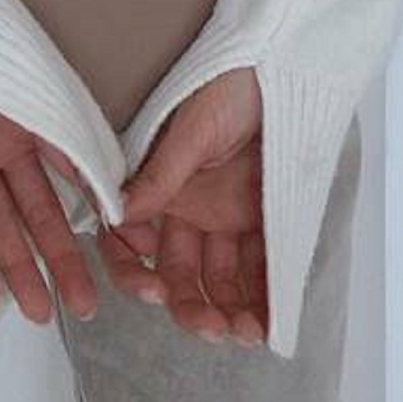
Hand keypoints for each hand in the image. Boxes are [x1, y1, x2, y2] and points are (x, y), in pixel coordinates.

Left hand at [0, 73, 101, 323]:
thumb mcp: (45, 102)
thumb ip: (76, 153)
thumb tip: (114, 201)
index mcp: (31, 130)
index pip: (64, 191)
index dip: (86, 229)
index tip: (113, 264)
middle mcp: (0, 149)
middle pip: (34, 216)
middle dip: (59, 263)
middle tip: (84, 307)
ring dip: (16, 269)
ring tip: (38, 312)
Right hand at [100, 68, 268, 347]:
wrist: (285, 67)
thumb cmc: (228, 83)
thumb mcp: (190, 128)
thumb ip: (158, 175)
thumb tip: (117, 214)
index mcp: (158, 187)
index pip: (130, 241)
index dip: (134, 272)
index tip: (153, 293)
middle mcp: (186, 209)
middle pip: (178, 272)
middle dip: (189, 306)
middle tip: (210, 327)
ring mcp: (224, 218)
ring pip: (218, 280)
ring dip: (226, 311)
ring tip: (243, 334)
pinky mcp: (262, 222)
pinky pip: (261, 271)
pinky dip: (262, 300)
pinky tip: (267, 325)